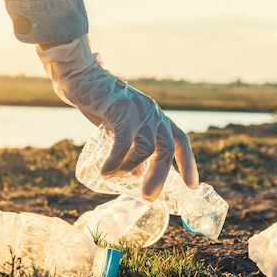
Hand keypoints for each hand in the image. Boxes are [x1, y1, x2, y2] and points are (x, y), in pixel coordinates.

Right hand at [37, 36, 197, 200]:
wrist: (83, 78)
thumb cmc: (103, 105)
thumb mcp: (123, 128)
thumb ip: (132, 148)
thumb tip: (135, 174)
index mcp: (158, 118)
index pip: (181, 141)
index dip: (188, 163)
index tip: (192, 186)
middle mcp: (154, 114)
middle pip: (166, 149)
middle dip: (160, 176)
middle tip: (149, 197)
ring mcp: (139, 112)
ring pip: (146, 148)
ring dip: (130, 168)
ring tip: (113, 176)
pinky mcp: (121, 112)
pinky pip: (123, 143)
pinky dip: (115, 161)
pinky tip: (105, 173)